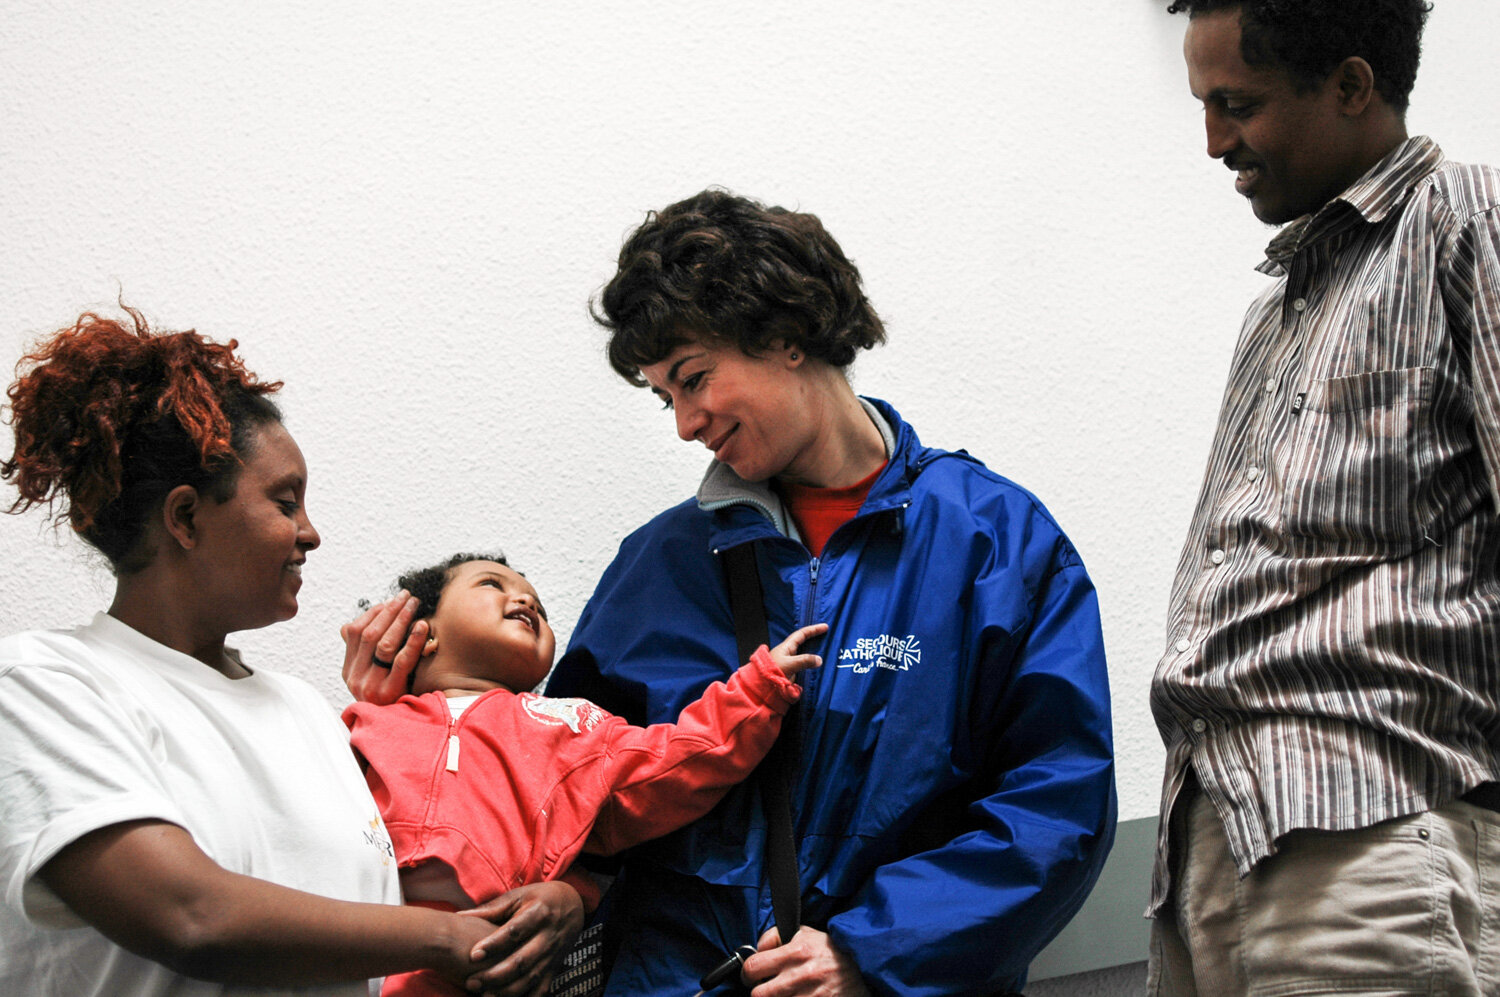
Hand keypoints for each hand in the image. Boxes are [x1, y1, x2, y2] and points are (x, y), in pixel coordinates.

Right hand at [341, 592, 427, 704]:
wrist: (395, 733)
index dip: (372, 613)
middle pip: (369, 634)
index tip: (390, 601)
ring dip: (401, 620)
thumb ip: (365, 651)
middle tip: (407, 596)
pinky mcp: (390, 692)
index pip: (354, 632)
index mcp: (348, 670)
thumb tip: (362, 619)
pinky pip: (403, 660)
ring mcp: (371, 686)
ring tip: (415, 605)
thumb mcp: (370, 676)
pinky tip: (422, 626)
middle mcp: (355, 677)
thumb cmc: (389, 698)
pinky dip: (413, 640)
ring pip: (384, 644)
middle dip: (389, 611)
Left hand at [460, 880, 584, 996]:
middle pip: (522, 961)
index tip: (472, 955)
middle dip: (495, 975)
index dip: (494, 944)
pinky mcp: (555, 968)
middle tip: (471, 982)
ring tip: (483, 996)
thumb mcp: (518, 897)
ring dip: (506, 991)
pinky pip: (542, 989)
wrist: (573, 904)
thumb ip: (491, 909)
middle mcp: (548, 936)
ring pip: (530, 979)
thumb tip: (459, 916)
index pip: (514, 932)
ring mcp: (553, 955)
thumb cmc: (539, 898)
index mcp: (538, 913)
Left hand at [743, 926, 870, 996]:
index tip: (751, 975)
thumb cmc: (832, 951)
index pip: (753, 967)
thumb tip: (756, 949)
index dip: (748, 973)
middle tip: (765, 989)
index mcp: (797, 952)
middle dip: (759, 992)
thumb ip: (778, 937)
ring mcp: (811, 996)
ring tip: (785, 994)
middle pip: (758, 995)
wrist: (865, 968)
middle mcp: (802, 975)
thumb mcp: (807, 934)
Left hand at [768, 623, 827, 677]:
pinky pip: (804, 663)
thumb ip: (805, 661)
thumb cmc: (772, 672)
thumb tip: (820, 659)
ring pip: (804, 652)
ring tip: (824, 648)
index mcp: (787, 647)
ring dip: (813, 650)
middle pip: (803, 641)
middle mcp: (788, 652)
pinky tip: (817, 664)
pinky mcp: (791, 671)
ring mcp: (790, 662)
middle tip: (826, 635)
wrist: (761, 685)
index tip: (825, 627)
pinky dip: (811, 661)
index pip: (802, 634)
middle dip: (814, 637)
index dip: (813, 629)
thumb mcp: (790, 664)